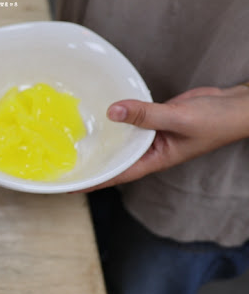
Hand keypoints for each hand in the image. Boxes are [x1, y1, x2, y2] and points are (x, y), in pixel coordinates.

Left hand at [81, 85, 248, 191]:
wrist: (237, 107)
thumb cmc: (216, 121)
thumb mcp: (178, 118)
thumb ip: (146, 115)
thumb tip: (113, 111)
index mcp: (154, 159)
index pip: (117, 175)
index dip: (93, 181)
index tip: (70, 186)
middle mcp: (149, 151)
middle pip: (115, 160)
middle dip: (92, 163)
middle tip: (63, 162)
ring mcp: (152, 136)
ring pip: (122, 140)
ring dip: (102, 140)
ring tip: (72, 140)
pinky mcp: (154, 120)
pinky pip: (131, 122)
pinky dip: (117, 119)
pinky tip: (101, 114)